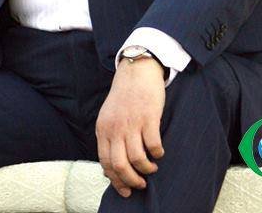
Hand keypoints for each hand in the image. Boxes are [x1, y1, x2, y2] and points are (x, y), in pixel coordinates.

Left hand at [95, 57, 165, 196]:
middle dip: (131, 181)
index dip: (115, 180)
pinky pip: (153, 145)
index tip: (125, 190)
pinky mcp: (149, 118)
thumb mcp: (108, 117)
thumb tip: (108, 169)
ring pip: (137, 158)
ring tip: (151, 168)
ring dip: (146, 169)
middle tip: (141, 185)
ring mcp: (131, 123)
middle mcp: (115, 128)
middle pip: (120, 165)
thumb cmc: (124, 97)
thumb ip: (108, 139)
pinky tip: (159, 153)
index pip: (105, 162)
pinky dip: (157, 154)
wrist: (136, 71)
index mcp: (102, 129)